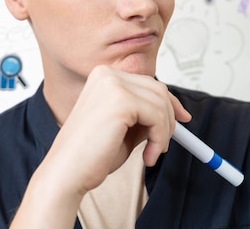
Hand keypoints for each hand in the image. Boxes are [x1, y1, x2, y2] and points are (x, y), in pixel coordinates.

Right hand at [9, 66, 190, 228]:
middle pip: (158, 89)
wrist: (66, 174)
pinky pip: (157, 116)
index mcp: (103, 77)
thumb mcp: (123, 128)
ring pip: (160, 103)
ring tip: (151, 154)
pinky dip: (160, 139)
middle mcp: (106, 75)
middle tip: (165, 144)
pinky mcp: (121, 100)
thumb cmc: (90, 156)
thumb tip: (172, 113)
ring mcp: (113, 84)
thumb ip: (142, 115)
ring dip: (163, 133)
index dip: (169, 101)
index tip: (183, 119)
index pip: (147, 82)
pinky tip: (147, 157)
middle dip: (170, 117)